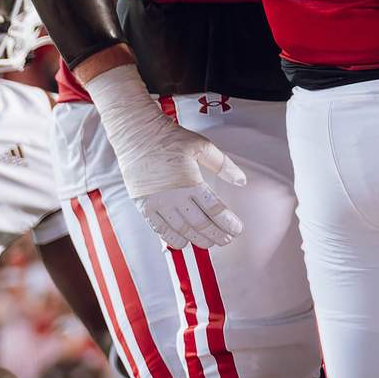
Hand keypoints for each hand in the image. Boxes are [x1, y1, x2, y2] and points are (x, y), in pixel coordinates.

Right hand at [84, 71, 248, 249]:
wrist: (136, 135)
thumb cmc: (168, 138)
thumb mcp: (201, 146)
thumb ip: (223, 165)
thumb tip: (241, 181)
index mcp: (190, 182)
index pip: (214, 210)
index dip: (228, 223)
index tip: (236, 229)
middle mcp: (174, 197)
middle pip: (201, 224)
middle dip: (217, 234)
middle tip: (227, 239)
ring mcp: (158, 203)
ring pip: (182, 231)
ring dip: (198, 240)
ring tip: (210, 242)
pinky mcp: (144, 206)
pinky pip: (160, 230)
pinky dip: (173, 239)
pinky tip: (183, 242)